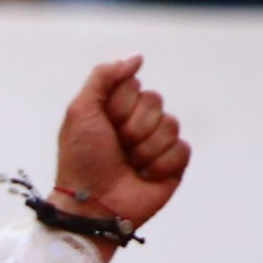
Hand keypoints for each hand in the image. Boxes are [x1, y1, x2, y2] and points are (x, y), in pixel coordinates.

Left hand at [51, 55, 190, 250]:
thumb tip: (137, 58)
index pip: (135, 87)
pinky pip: (182, 149)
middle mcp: (139, 124)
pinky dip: (161, 165)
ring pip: (170, 124)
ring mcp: (157, 145)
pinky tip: (144, 177)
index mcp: (117, 110)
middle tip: (117, 148)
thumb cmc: (81, 161)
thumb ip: (103, 77)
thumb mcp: (80, 111)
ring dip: (145, 149)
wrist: (91, 204)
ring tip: (129, 165)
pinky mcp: (173, 167)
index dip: (120, 106)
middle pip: (155, 102)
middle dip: (133, 128)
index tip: (105, 126)